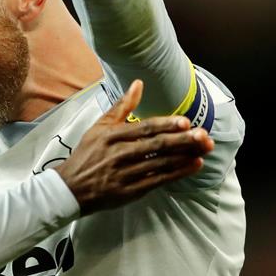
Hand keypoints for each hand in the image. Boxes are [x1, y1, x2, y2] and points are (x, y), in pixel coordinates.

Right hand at [56, 80, 212, 213]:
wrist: (70, 189)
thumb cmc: (87, 155)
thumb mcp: (98, 127)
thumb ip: (121, 107)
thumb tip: (138, 84)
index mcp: (111, 136)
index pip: (143, 128)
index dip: (166, 125)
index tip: (185, 121)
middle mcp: (119, 155)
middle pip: (156, 146)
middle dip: (183, 140)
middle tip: (204, 135)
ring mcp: (125, 174)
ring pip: (160, 163)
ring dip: (185, 156)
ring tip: (205, 148)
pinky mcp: (130, 191)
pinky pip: (158, 181)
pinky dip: (178, 173)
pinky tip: (193, 165)